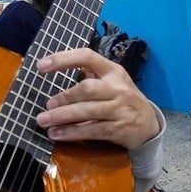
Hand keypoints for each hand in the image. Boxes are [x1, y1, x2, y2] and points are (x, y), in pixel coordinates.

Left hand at [35, 47, 160, 148]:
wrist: (149, 125)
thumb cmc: (124, 100)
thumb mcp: (113, 82)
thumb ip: (91, 75)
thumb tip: (57, 67)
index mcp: (113, 71)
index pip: (87, 57)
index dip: (63, 59)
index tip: (41, 66)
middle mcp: (118, 87)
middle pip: (86, 88)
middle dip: (64, 97)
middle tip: (47, 106)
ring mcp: (120, 108)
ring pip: (87, 111)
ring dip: (62, 116)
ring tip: (44, 121)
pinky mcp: (119, 129)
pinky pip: (92, 130)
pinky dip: (72, 133)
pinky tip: (57, 134)